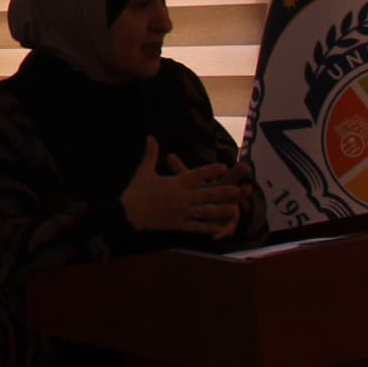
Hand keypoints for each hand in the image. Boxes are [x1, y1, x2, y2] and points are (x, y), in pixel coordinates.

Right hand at [121, 138, 247, 236]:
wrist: (128, 213)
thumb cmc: (136, 190)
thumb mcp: (144, 170)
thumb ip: (151, 154)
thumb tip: (150, 137)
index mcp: (176, 183)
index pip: (196, 175)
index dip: (211, 171)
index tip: (224, 167)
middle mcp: (183, 197)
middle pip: (207, 194)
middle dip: (223, 192)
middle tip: (239, 190)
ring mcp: (182, 212)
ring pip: (206, 211)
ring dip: (221, 210)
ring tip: (235, 209)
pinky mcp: (179, 224)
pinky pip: (197, 226)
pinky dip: (209, 228)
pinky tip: (220, 229)